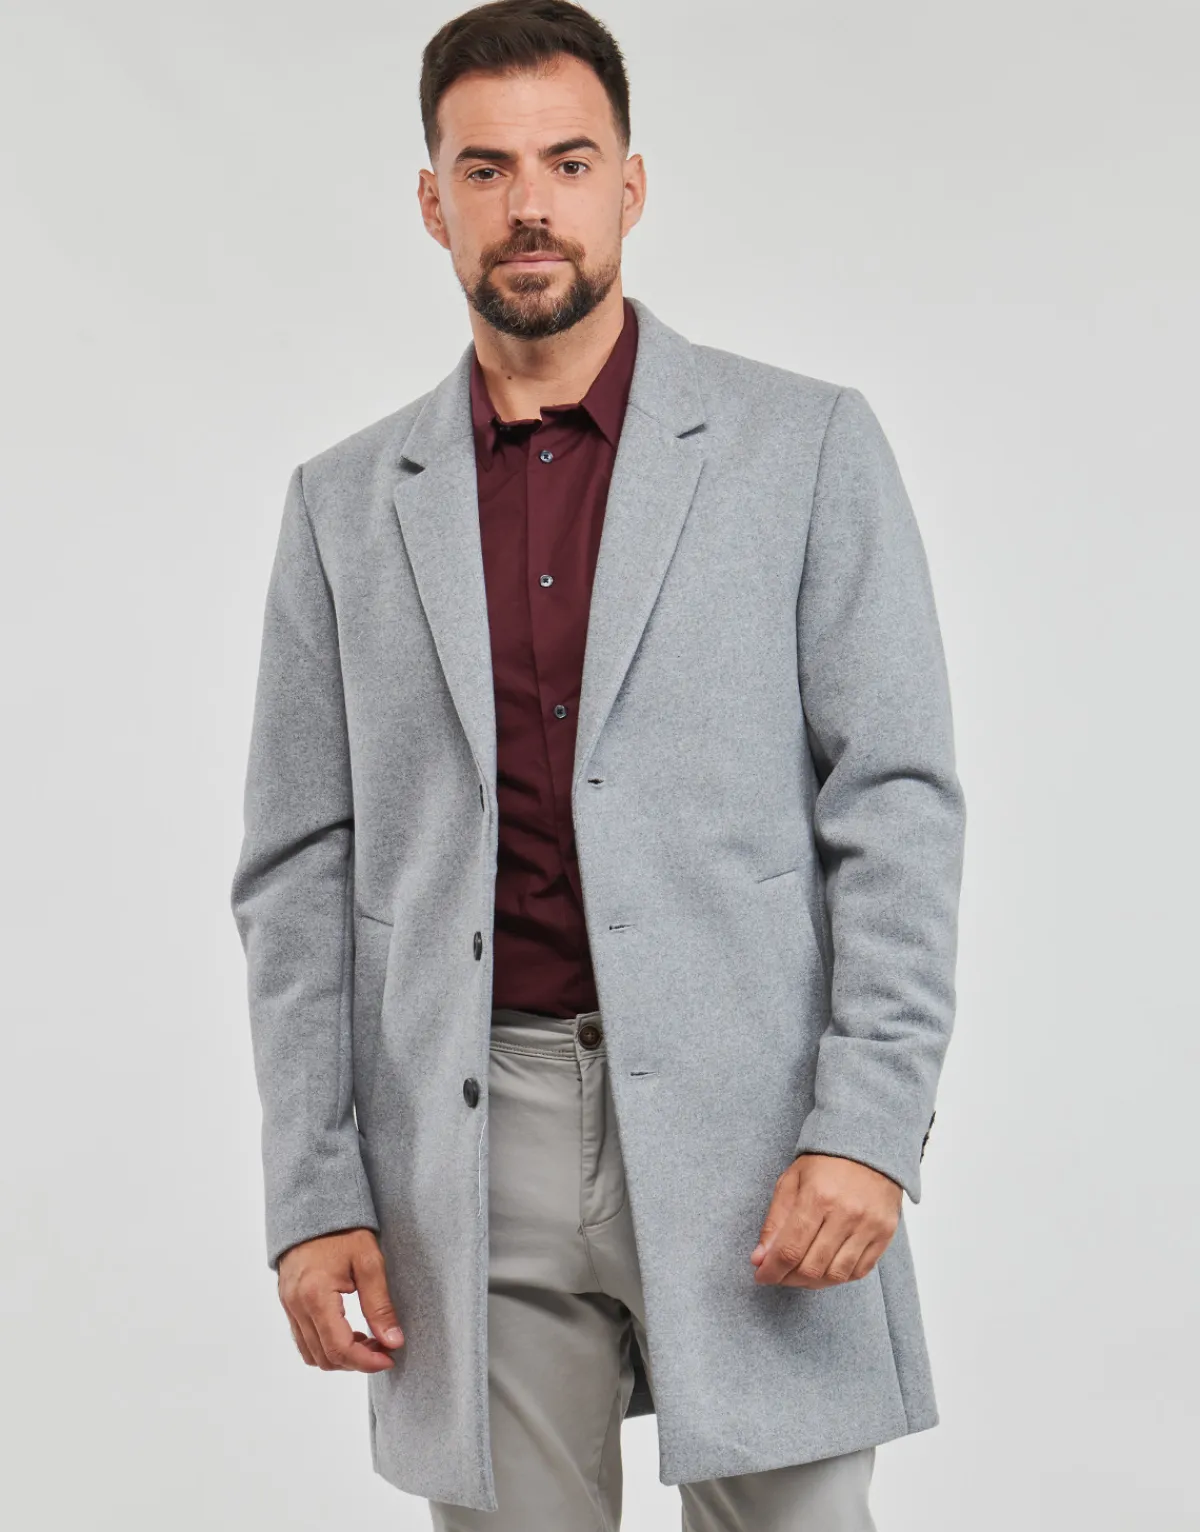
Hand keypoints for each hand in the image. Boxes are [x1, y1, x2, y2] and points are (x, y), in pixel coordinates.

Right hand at [277, 1228, 403, 1370]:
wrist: (312, 1204)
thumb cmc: (342, 1229)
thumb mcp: (368, 1262)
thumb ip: (380, 1305)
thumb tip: (393, 1341)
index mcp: (315, 1296)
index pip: (339, 1348)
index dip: (366, 1362)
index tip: (389, 1358)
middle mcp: (296, 1306)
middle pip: (325, 1357)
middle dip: (356, 1361)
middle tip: (383, 1348)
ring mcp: (288, 1306)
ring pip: (311, 1354)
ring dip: (340, 1356)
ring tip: (368, 1340)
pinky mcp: (288, 1302)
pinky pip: (303, 1338)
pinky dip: (326, 1345)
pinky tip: (349, 1331)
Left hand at [750, 1153, 901, 1288]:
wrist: (868, 1147)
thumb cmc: (825, 1163)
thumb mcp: (791, 1181)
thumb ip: (774, 1221)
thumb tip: (760, 1258)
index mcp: (817, 1196)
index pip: (790, 1249)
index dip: (771, 1270)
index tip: (761, 1275)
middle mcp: (846, 1214)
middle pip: (812, 1267)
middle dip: (788, 1278)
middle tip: (778, 1274)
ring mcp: (869, 1226)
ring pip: (836, 1275)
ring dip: (811, 1282)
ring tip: (798, 1274)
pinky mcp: (885, 1234)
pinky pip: (859, 1271)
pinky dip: (838, 1277)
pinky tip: (824, 1268)